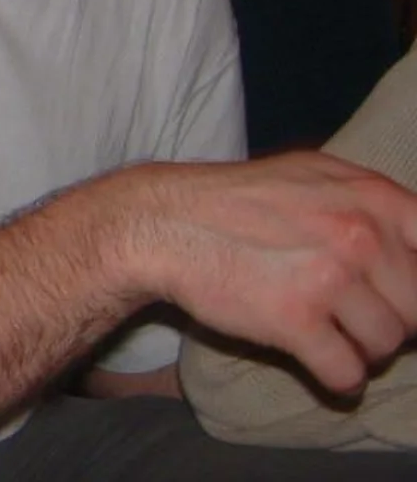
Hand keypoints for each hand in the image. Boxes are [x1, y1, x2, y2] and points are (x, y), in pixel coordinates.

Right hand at [120, 152, 416, 394]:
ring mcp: (329, 278)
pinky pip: (347, 373)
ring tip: (333, 337)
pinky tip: (321, 364)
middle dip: (391, 320)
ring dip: (362, 350)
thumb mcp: (312, 175)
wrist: (164, 224)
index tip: (394, 296)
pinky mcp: (295, 321)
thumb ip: (369, 203)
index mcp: (373, 196)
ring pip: (387, 344)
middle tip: (354, 317)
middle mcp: (360, 235)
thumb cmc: (237, 200)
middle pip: (416, 308)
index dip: (416, 284)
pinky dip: (339, 379)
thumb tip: (416, 246)